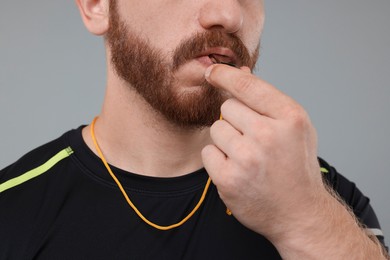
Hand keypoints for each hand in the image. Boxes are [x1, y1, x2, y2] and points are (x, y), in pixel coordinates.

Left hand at [201, 64, 325, 239]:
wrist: (299, 213)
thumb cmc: (296, 166)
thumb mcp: (295, 127)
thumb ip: (267, 99)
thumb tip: (239, 70)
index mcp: (289, 117)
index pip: (247, 85)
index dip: (225, 75)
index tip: (211, 71)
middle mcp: (267, 135)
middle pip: (227, 107)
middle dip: (235, 120)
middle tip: (253, 140)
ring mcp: (247, 158)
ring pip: (216, 129)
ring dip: (226, 141)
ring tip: (247, 157)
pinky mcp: (228, 178)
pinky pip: (208, 152)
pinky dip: (218, 160)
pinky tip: (237, 170)